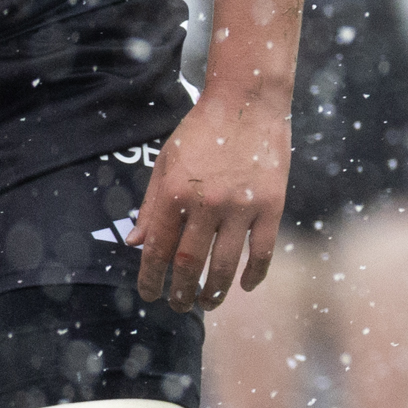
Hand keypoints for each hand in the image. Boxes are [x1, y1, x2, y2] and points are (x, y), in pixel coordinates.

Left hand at [133, 88, 291, 309]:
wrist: (248, 101)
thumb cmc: (202, 131)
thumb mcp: (166, 163)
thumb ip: (151, 205)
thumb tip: (135, 244)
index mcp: (176, 193)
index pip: (158, 249)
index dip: (151, 278)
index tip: (149, 294)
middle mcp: (207, 203)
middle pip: (191, 263)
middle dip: (181, 292)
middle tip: (179, 306)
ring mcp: (242, 206)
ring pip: (226, 264)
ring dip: (215, 291)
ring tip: (208, 303)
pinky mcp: (272, 205)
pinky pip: (263, 250)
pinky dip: (255, 273)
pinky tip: (246, 285)